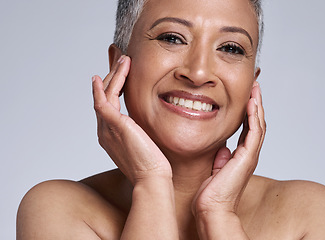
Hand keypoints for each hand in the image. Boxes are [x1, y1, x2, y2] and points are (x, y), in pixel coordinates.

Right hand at [92, 56, 171, 184]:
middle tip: (121, 62)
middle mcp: (104, 131)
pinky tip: (111, 73)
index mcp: (110, 135)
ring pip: (105, 95)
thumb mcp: (143, 144)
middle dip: (112, 78)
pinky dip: (105, 85)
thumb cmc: (151, 165)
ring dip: (114, 76)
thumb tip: (146, 125)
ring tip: (124, 60)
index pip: (108, 106)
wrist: (151, 179)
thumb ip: (139, 132)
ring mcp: (107, 128)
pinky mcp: (114, 125)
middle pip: (103, 97)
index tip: (120, 76)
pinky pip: (105, 99)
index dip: (112, 89)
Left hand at [192, 81, 265, 215]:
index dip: (248, 112)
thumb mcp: (215, 169)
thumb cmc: (211, 194)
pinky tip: (251, 103)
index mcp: (241, 156)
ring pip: (258, 125)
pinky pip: (253, 132)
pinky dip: (253, 117)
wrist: (212, 208)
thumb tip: (223, 149)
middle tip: (254, 87)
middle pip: (256, 124)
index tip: (246, 97)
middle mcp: (248, 155)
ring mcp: (249, 156)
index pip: (248, 129)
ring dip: (257, 106)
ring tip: (255, 89)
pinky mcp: (247, 158)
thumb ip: (221, 158)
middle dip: (256, 104)